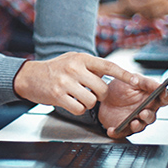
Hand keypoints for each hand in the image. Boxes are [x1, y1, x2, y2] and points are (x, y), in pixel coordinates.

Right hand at [13, 52, 140, 114]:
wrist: (30, 76)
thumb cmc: (55, 69)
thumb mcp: (74, 61)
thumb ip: (91, 67)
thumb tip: (112, 77)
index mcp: (81, 58)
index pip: (109, 66)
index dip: (125, 74)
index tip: (138, 81)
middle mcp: (74, 67)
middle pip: (102, 89)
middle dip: (100, 95)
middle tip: (89, 92)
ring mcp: (66, 81)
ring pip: (91, 100)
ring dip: (87, 102)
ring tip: (76, 95)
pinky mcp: (58, 94)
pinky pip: (79, 108)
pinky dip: (77, 109)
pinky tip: (69, 101)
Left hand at [97, 75, 167, 138]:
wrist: (103, 97)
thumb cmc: (119, 88)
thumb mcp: (130, 79)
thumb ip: (142, 81)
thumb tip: (150, 82)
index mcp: (149, 98)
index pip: (163, 99)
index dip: (164, 96)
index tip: (162, 94)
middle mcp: (144, 110)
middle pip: (152, 116)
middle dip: (148, 115)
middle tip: (143, 113)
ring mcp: (135, 120)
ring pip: (140, 126)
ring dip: (137, 125)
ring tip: (132, 122)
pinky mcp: (124, 127)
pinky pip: (122, 132)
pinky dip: (117, 131)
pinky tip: (112, 129)